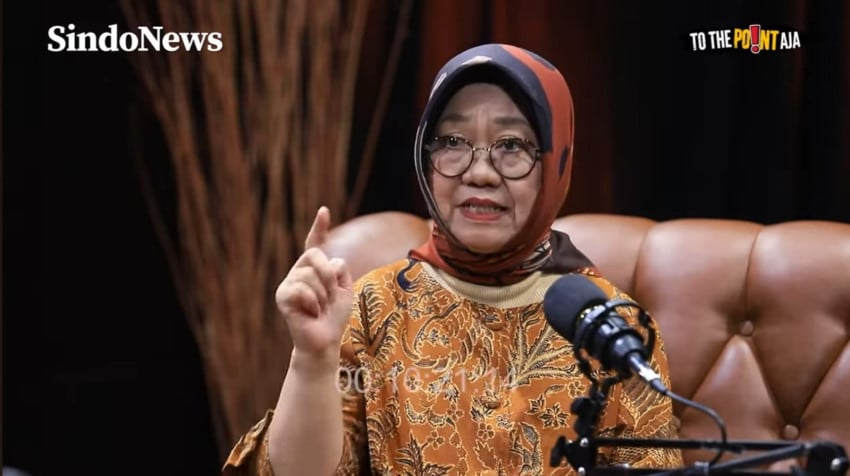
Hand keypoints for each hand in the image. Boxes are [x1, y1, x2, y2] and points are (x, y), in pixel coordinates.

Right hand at [275, 206, 353, 362]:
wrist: (325, 341)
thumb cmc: (334, 317)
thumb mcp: (345, 289)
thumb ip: (340, 269)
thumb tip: (330, 260)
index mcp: (314, 269)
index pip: (315, 244)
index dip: (319, 227)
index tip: (324, 211)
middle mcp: (299, 272)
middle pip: (316, 256)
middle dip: (329, 277)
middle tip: (329, 298)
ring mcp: (288, 283)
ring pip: (311, 275)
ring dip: (323, 295)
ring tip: (319, 309)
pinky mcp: (282, 296)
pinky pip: (302, 289)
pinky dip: (312, 302)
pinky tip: (310, 313)